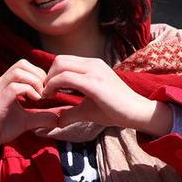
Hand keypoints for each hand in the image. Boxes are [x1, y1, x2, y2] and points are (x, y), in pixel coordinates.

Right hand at [0, 60, 58, 162]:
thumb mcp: (25, 121)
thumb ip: (40, 117)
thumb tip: (58, 118)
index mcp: (5, 85)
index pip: (23, 65)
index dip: (39, 73)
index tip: (46, 89)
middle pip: (21, 64)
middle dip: (39, 75)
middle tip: (45, 92)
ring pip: (17, 72)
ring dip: (34, 82)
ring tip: (40, 97)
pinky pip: (13, 88)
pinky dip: (28, 91)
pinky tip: (35, 101)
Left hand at [42, 56, 172, 135]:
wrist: (136, 112)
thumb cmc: (115, 110)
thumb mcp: (88, 109)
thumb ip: (71, 112)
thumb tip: (56, 122)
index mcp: (93, 65)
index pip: (64, 61)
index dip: (51, 74)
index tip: (48, 90)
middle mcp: (93, 63)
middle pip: (59, 60)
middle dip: (47, 76)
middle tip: (45, 93)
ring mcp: (94, 71)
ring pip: (60, 65)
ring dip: (48, 80)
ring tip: (47, 96)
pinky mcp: (93, 82)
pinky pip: (65, 77)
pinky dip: (52, 86)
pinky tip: (51, 97)